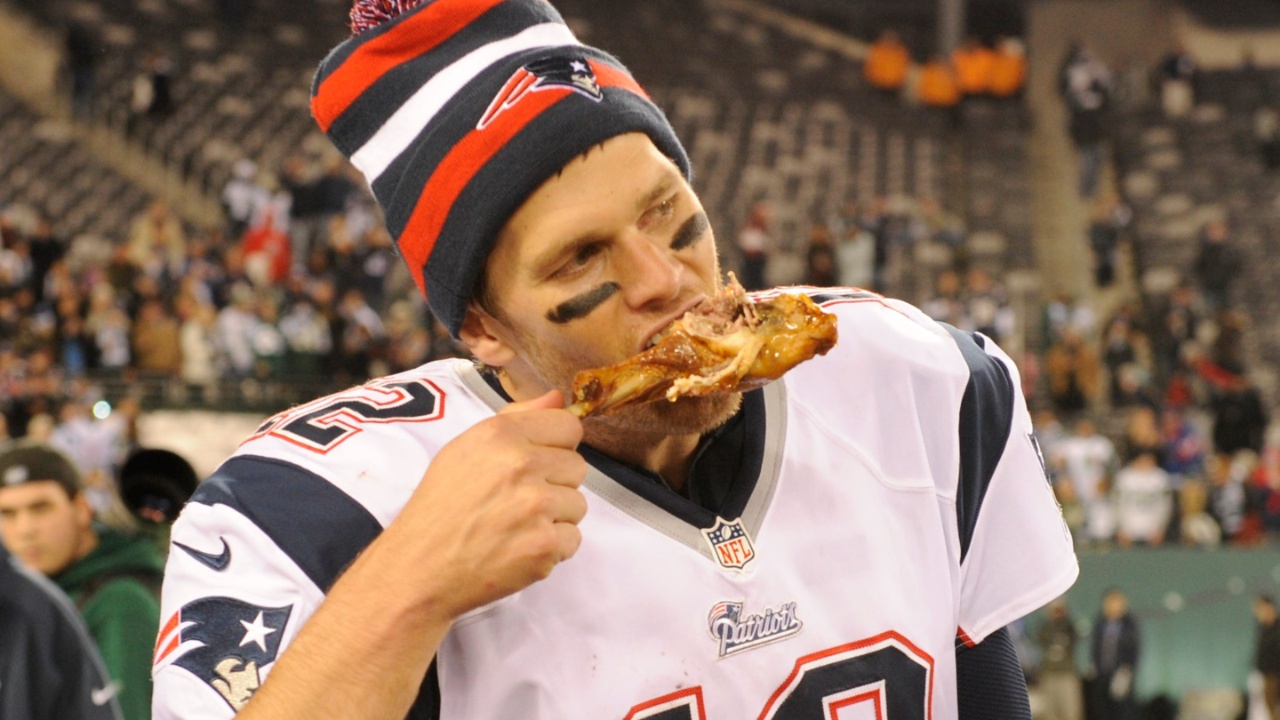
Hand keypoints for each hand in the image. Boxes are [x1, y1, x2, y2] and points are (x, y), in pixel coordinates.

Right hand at [381, 389, 588, 621]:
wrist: (418, 568)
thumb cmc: (440, 507)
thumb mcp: (466, 448)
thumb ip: (516, 418)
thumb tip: (559, 398)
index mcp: (500, 434)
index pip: (569, 426)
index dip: (556, 446)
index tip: (537, 464)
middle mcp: (521, 464)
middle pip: (578, 466)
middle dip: (555, 484)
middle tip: (517, 501)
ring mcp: (535, 506)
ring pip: (578, 504)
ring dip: (554, 518)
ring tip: (515, 526)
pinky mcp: (544, 545)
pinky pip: (573, 539)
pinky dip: (551, 549)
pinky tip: (518, 548)